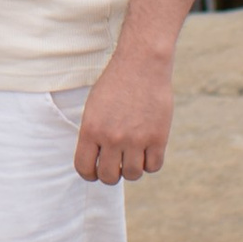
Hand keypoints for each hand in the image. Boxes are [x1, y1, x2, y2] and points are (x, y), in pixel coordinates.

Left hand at [75, 45, 172, 181]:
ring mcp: (136, 139)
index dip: (89, 174)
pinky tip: (148, 150)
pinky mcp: (158, 138)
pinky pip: (153, 167)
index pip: (84, 168)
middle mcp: (112, 137)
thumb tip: (96, 161)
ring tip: (133, 154)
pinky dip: (150, 163)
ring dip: (132, 169)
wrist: (142, 64)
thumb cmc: (116, 84)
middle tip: (116, 164)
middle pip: (109, 177)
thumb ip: (93, 134)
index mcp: (90, 129)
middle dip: (112, 174)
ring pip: (132, 174)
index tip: (96, 170)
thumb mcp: (93, 107)